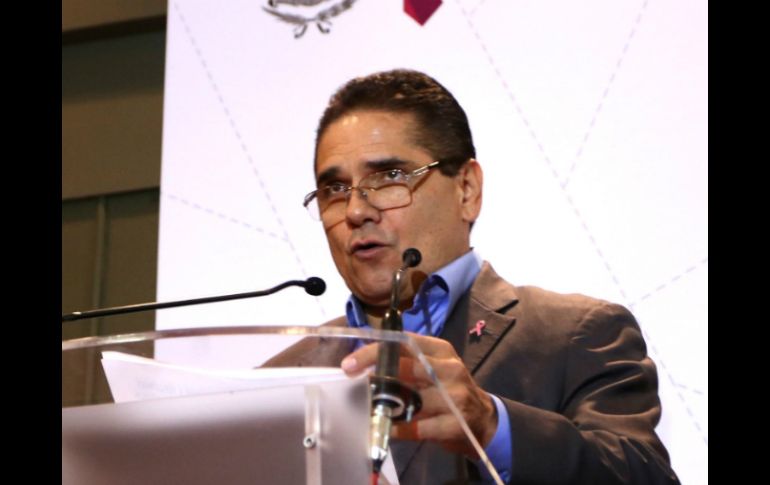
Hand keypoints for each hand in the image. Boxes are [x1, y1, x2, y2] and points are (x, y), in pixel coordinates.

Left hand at [341, 333, 497, 457]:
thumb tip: (366, 366)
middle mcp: (450, 369)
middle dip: (376, 371)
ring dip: (385, 405)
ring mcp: (455, 397)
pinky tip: (386, 430)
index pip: (405, 342)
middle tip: (351, 377)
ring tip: (368, 408)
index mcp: (441, 351)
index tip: (352, 361)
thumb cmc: (450, 391)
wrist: (484, 421)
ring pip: (412, 399)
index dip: (376, 350)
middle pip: (407, 365)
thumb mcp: (435, 370)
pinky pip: (418, 427)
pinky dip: (398, 429)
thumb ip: (407, 364)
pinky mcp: (455, 424)